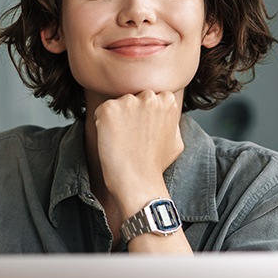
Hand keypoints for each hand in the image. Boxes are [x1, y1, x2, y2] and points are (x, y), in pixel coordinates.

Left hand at [93, 90, 183, 209]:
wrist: (137, 181)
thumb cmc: (155, 165)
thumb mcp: (176, 140)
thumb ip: (171, 121)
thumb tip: (167, 113)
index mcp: (167, 101)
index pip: (150, 97)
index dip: (144, 114)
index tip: (143, 130)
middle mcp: (149, 96)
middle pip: (133, 97)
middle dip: (130, 112)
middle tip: (131, 136)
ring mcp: (128, 101)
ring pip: (117, 104)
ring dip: (116, 118)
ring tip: (122, 140)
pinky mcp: (109, 109)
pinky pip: (101, 111)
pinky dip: (102, 123)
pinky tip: (111, 140)